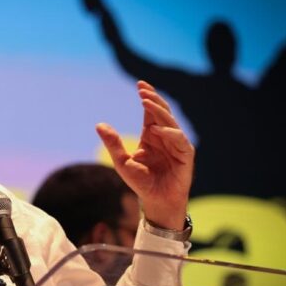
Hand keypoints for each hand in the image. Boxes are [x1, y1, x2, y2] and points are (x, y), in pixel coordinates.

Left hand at [96, 81, 193, 229]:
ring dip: (159, 111)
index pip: (151, 111)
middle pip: (162, 112)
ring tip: (145, 102)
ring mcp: (177, 144)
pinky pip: (179, 140)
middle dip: (153, 99)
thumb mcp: (122, 162)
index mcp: (152, 135)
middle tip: (141, 90)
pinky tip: (156, 130)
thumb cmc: (141, 182)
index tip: (139, 84)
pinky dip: (169, 134)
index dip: (148, 97)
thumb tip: (99, 125)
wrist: (155, 201)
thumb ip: (113, 143)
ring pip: (171, 122)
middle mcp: (165, 136)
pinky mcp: (185, 155)